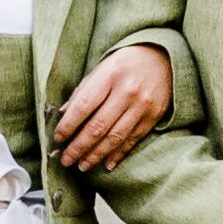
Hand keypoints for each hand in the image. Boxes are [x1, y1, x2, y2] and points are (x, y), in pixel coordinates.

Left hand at [55, 46, 172, 171]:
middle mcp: (127, 91)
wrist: (164, 58)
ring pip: (115, 137)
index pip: (83, 106)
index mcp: (110, 74)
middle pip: (98, 126)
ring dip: (96, 155)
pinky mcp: (154, 116)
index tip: (57, 138)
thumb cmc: (126, 63)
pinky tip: (106, 164)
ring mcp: (143, 105)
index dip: (68, 125)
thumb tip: (64, 114)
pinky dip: (118, 154)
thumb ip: (84, 90)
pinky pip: (132, 140)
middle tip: (66, 160)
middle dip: (79, 147)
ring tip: (82, 166)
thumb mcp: (102, 67)